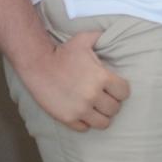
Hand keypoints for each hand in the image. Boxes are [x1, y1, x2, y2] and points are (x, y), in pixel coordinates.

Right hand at [15, 31, 130, 132]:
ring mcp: (80, 109)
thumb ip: (100, 37)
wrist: (37, 65)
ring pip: (103, 123)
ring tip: (96, 110)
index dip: (120, 91)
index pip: (124, 93)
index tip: (114, 89)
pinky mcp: (67, 118)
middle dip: (111, 104)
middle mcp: (93, 95)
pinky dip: (85, 123)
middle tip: (104, 99)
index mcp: (102, 78)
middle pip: (114, 109)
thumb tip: (109, 33)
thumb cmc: (62, 52)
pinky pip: (84, 128)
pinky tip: (82, 114)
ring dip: (101, 116)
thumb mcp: (84, 40)